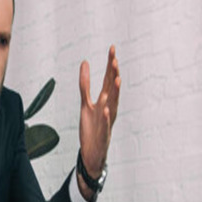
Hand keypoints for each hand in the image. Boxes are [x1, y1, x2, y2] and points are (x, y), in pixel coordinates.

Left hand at [78, 44, 120, 178]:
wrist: (92, 152)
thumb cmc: (92, 127)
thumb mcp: (85, 103)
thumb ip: (85, 84)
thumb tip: (85, 62)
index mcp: (105, 100)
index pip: (108, 79)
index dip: (110, 64)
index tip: (112, 49)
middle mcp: (108, 108)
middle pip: (112, 88)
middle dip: (114, 74)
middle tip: (115, 59)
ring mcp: (107, 121)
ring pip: (113, 104)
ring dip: (115, 92)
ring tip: (116, 79)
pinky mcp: (103, 134)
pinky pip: (105, 125)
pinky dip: (106, 118)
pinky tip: (106, 110)